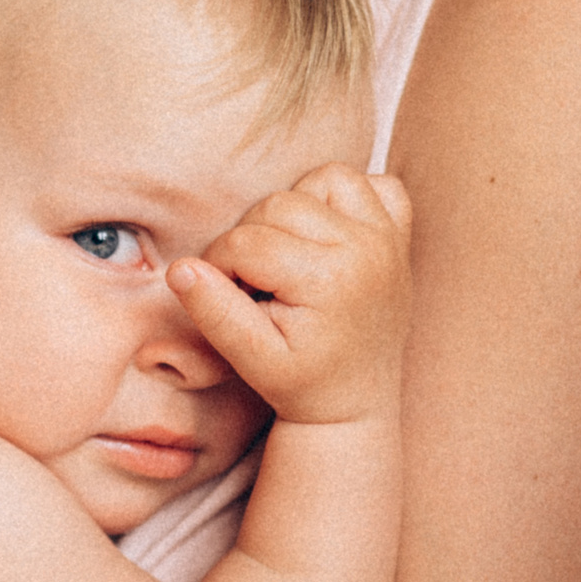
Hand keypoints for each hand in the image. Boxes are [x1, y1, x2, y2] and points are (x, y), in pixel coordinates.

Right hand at [171, 164, 412, 426]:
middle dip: (250, 238)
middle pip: (277, 204)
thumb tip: (181, 268)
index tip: (225, 296)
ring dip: (294, 209)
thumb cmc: (299, 381)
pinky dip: (349, 198)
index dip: (218, 265)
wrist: (354, 402)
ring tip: (287, 254)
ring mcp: (387, 238)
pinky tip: (331, 232)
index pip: (244, 241)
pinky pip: (377, 183)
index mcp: (328, 278)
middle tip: (254, 284)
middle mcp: (365, 247)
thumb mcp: (249, 357)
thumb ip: (213, 311)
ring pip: (323, 179)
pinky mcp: (399, 235)